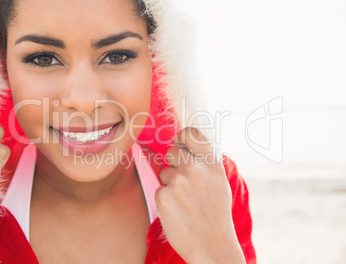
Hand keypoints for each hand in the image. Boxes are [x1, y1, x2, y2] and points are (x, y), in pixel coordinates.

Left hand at [155, 127, 244, 263]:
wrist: (211, 244)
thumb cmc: (215, 214)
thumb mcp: (219, 182)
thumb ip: (204, 162)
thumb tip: (186, 147)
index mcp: (211, 163)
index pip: (191, 134)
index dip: (182, 137)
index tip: (180, 143)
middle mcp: (195, 168)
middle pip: (172, 151)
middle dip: (174, 163)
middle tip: (185, 183)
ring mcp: (178, 181)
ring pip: (165, 172)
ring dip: (170, 184)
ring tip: (185, 202)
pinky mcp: (163, 195)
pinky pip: (159, 189)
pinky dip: (165, 199)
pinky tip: (178, 211)